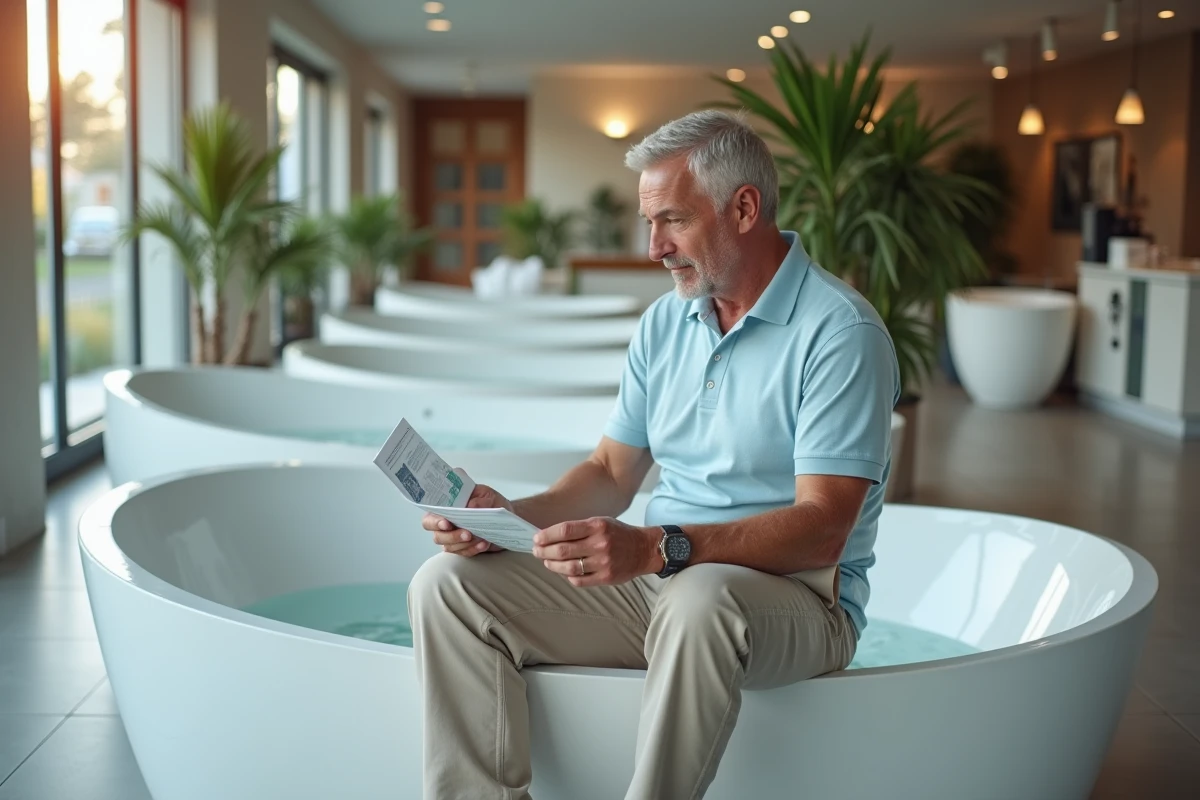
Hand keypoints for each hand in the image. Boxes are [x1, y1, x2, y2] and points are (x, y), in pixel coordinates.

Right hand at [422, 484, 511, 556]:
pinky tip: (484, 544)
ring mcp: (453, 538)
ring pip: (449, 547)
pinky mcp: (463, 548)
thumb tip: (470, 506)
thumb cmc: (491, 502)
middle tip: (467, 534)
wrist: (505, 516)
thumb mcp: (487, 495)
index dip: (435, 522)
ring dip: (464, 544)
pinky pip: (464, 553)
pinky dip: (474, 549)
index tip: (447, 524)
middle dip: (452, 537)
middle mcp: (446, 524)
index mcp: (446, 508)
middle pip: (438, 536)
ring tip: (480, 538)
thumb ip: (479, 500)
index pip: (430, 518)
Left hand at [533, 517, 658, 586]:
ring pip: (569, 567)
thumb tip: (550, 537)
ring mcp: (603, 562)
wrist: (644, 549)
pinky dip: (568, 577)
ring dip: (553, 566)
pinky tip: (564, 572)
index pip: (565, 530)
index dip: (547, 535)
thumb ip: (579, 529)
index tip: (536, 539)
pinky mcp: (606, 577)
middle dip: (544, 552)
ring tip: (547, 562)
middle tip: (536, 551)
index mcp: (597, 526)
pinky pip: (580, 580)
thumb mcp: (601, 522)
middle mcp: (600, 544)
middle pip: (563, 550)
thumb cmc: (618, 534)